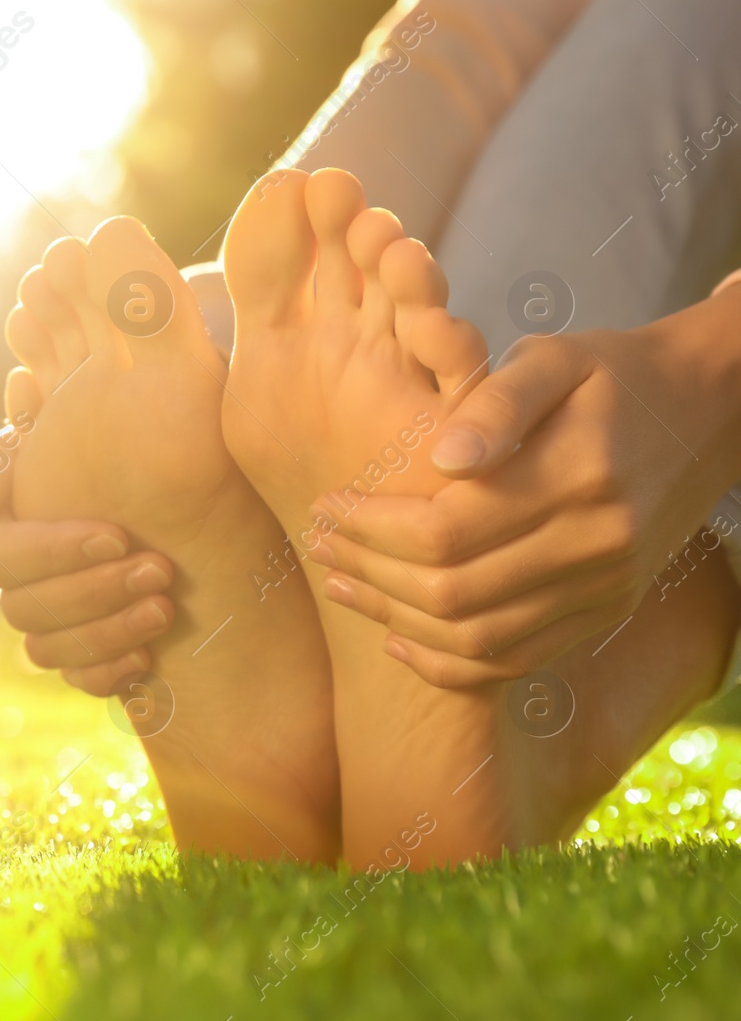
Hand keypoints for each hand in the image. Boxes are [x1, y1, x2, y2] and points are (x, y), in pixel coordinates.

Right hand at [0, 421, 176, 695]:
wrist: (171, 494)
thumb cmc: (107, 454)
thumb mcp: (60, 437)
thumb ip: (3, 458)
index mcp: (2, 533)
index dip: (52, 552)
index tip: (117, 535)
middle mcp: (16, 585)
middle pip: (23, 609)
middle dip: (94, 591)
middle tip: (159, 570)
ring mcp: (47, 628)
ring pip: (46, 652)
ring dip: (107, 632)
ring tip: (166, 608)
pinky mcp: (82, 660)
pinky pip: (79, 684)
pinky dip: (109, 674)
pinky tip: (149, 658)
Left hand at [308, 300, 740, 687]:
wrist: (710, 410)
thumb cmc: (613, 373)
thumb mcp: (556, 357)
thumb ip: (496, 401)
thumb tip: (442, 455)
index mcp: (577, 476)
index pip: (445, 529)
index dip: (371, 527)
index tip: (327, 504)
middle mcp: (596, 545)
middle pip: (452, 591)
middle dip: (369, 573)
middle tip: (318, 547)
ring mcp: (604, 589)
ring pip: (477, 638)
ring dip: (395, 619)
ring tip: (341, 586)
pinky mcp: (605, 614)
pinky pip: (515, 662)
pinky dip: (449, 662)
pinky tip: (399, 639)